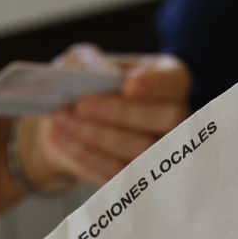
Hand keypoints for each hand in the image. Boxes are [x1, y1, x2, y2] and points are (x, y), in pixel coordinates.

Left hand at [28, 46, 191, 187]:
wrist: (64, 120)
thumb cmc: (82, 83)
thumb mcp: (81, 62)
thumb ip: (90, 64)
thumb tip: (104, 78)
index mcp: (168, 79)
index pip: (175, 80)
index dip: (155, 84)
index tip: (127, 86)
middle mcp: (174, 116)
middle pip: (168, 118)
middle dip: (123, 113)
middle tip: (81, 106)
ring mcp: (160, 151)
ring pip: (142, 149)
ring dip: (98, 136)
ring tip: (62, 120)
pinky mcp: (138, 176)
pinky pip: (121, 172)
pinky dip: (88, 155)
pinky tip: (62, 138)